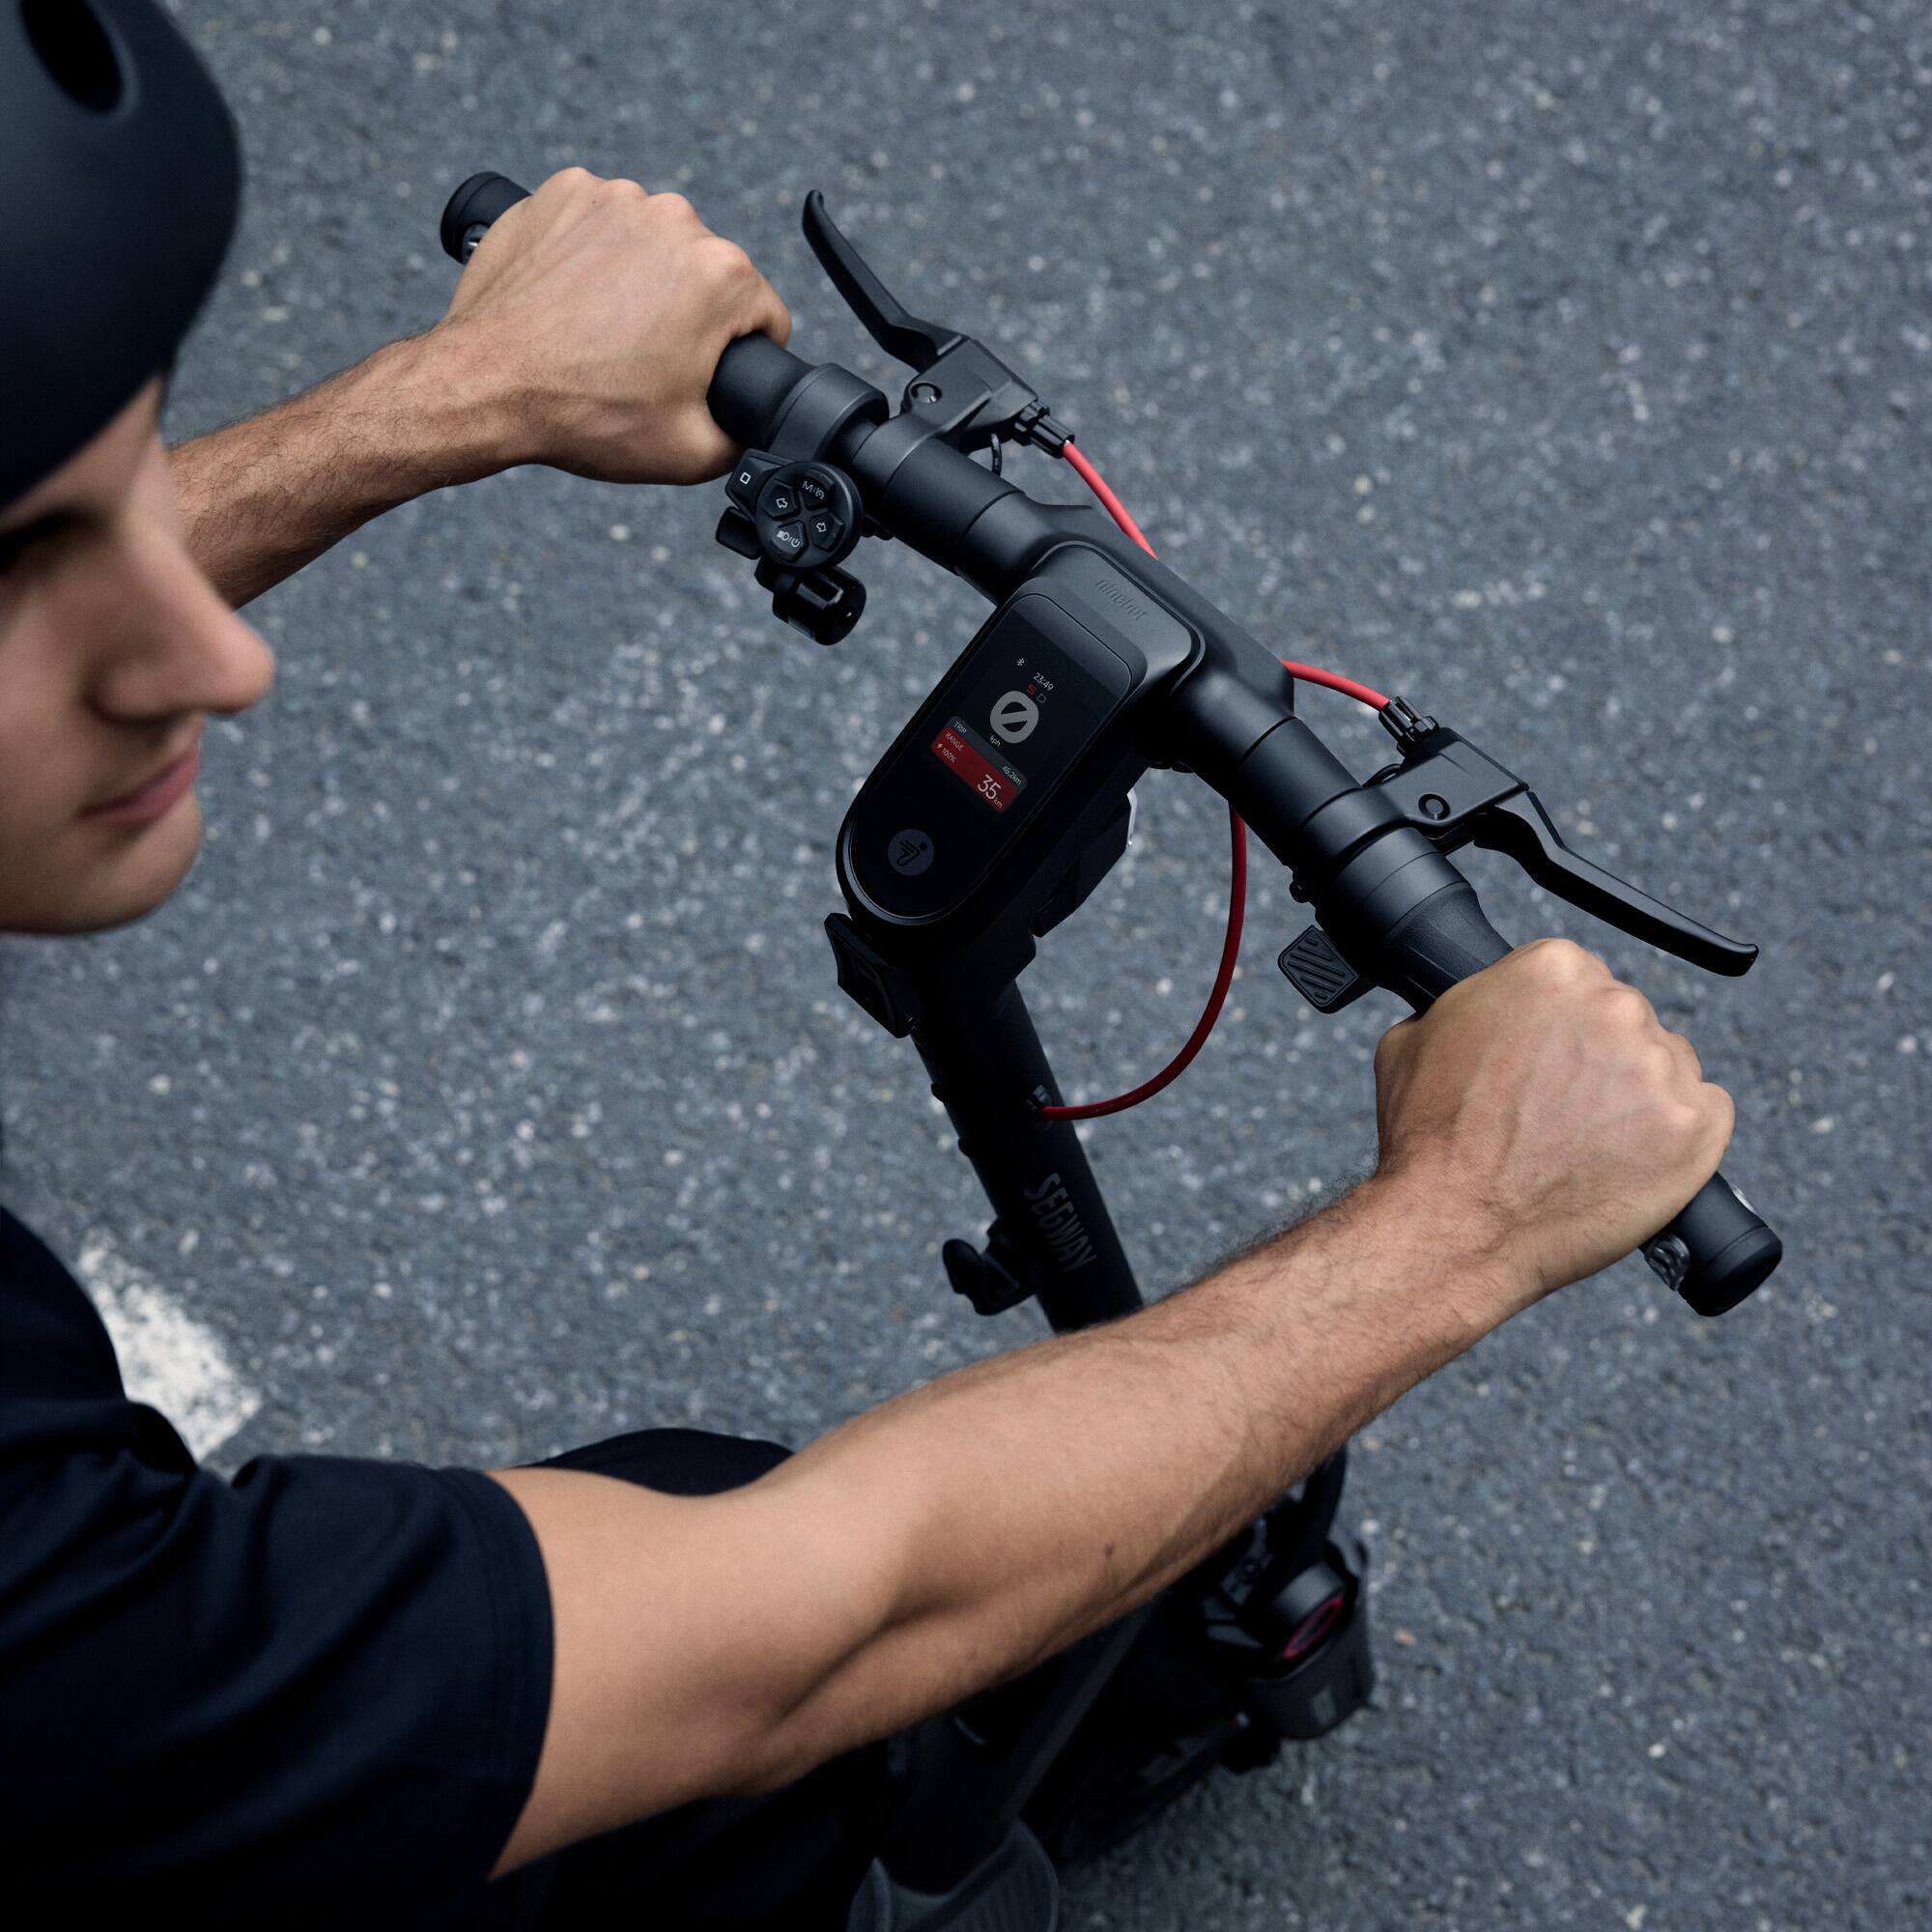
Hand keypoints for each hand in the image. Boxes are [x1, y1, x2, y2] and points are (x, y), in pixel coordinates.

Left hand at [427, 167, 792, 484]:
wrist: (487, 384)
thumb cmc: (584, 413)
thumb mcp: (690, 454)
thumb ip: (743, 440)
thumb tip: (752, 429)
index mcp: (721, 275)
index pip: (766, 315)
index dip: (744, 356)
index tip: (703, 373)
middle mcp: (676, 219)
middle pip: (709, 275)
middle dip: (687, 314)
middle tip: (644, 360)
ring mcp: (615, 197)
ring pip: (654, 245)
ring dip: (641, 279)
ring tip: (601, 329)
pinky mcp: (564, 191)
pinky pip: (600, 223)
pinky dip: (593, 254)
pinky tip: (573, 297)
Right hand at [1370, 938, 1734, 1314]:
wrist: (1456, 1224)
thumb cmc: (1430, 1139)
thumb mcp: (1414, 1038)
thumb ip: (1468, 1004)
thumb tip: (1485, 1007)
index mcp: (1552, 969)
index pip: (1581, 978)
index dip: (1558, 1024)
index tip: (1545, 1058)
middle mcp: (1614, 1005)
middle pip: (1627, 1018)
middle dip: (1600, 1057)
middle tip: (1561, 1108)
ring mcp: (1660, 1066)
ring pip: (1668, 1064)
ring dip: (1639, 1095)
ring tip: (1590, 1143)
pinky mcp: (1695, 1127)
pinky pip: (1708, 1113)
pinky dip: (1678, 1136)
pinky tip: (1632, 1159)